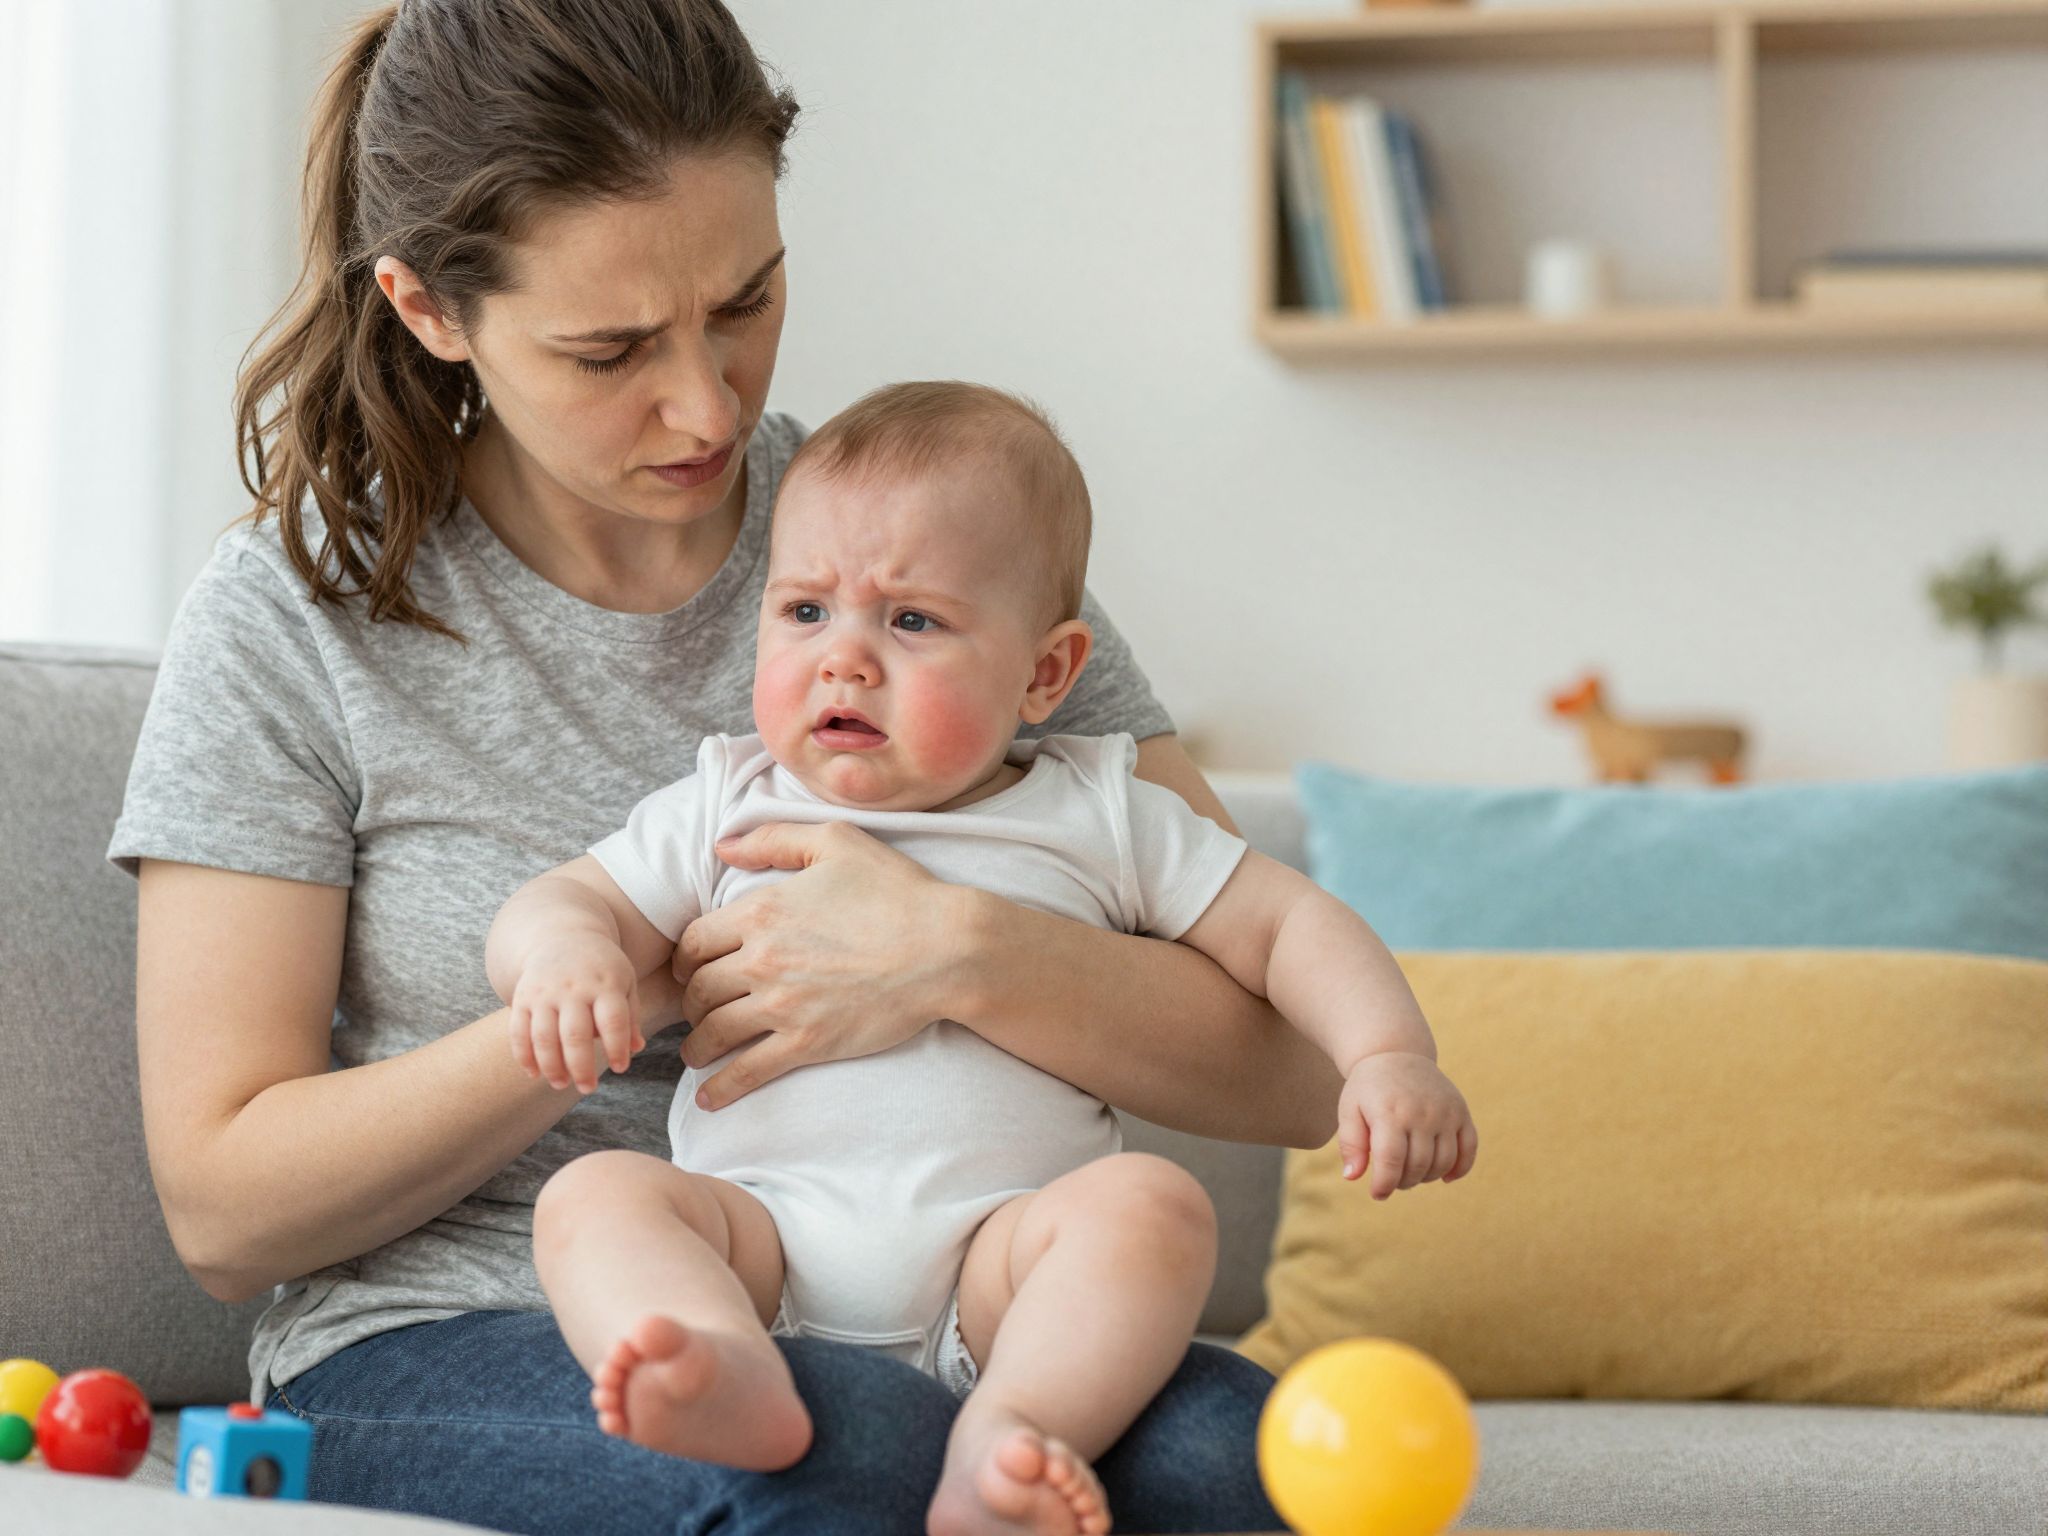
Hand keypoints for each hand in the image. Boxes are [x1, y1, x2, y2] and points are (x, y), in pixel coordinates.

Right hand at [508, 936, 643, 1094]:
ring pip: (543, 1037)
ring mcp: (544, 992)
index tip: (620, 1068)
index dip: (617, 1048)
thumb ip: (631, 1017)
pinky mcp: (522, 997)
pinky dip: (524, 1057)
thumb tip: (636, 1049)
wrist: (562, 935)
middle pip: (575, 1035)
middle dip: (581, 1067)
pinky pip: (518, 1031)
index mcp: (605, 984)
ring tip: (561, 1085)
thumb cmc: (601, 967)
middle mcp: (573, 988)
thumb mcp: (625, 982)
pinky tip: (534, 1074)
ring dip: (551, 1067)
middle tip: (588, 1088)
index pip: (613, 1021)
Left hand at [671, 822, 972, 1110]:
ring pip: (715, 1032)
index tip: (690, 970)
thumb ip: (772, 839)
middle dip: (691, 1003)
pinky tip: (710, 1099)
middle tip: (697, 1011)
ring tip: (698, 1053)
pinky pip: (749, 1071)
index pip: (695, 941)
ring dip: (699, 1047)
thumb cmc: (897, 892)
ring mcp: (783, 1005)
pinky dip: (723, 1087)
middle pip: (700, 989)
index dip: (686, 958)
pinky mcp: (808, 1043)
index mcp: (761, 911)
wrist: (946, 948)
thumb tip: (722, 847)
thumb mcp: (836, 843)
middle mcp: (762, 960)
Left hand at [1339, 1051, 1477, 1200]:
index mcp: (1389, 1112)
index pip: (1391, 1161)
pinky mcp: (1461, 1111)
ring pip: (1443, 1162)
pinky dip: (1460, 1169)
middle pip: (1418, 1165)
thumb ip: (1350, 1144)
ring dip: (1427, 1177)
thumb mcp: (1349, 1110)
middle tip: (1393, 1179)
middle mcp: (1421, 1112)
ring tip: (1411, 1173)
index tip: (1377, 1194)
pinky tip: (1445, 1177)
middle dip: (1403, 1181)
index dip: (1384, 1184)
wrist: (1395, 1052)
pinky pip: (1470, 1148)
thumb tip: (1352, 1177)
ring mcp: (1445, 1111)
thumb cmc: (1368, 1088)